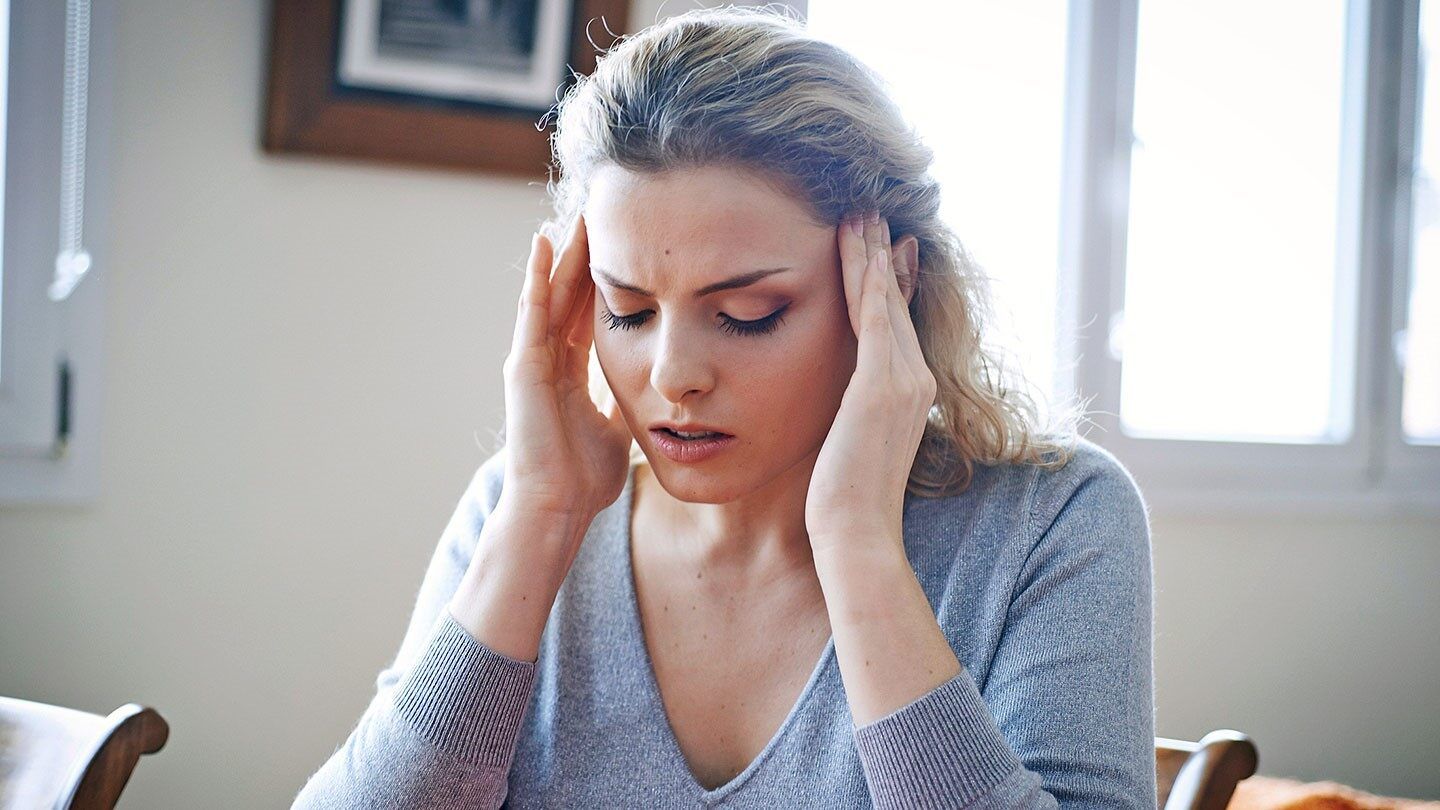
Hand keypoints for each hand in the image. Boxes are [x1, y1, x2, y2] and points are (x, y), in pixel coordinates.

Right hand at [498, 214, 632, 531]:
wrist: (558, 508)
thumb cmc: (585, 478)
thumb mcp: (619, 426)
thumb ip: (628, 399)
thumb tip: (656, 384)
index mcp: (571, 375)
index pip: (588, 316)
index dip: (604, 282)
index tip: (624, 248)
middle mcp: (549, 362)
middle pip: (569, 297)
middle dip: (585, 258)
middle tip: (600, 214)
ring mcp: (532, 362)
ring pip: (550, 295)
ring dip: (563, 255)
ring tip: (575, 215)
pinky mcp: (522, 368)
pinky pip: (532, 313)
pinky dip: (538, 277)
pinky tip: (544, 244)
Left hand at [805, 212, 934, 555]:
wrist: (857, 534)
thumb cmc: (845, 502)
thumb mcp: (852, 444)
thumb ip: (855, 414)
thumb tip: (847, 402)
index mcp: (910, 393)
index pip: (897, 324)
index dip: (888, 281)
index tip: (880, 246)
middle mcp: (915, 381)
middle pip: (896, 303)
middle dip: (882, 255)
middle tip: (871, 211)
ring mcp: (902, 383)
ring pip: (885, 302)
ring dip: (872, 254)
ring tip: (861, 213)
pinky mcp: (879, 388)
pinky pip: (876, 321)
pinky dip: (871, 282)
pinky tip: (864, 250)